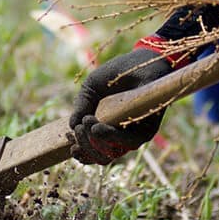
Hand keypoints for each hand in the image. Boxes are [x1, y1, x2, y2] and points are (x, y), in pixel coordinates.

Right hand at [69, 37, 176, 164]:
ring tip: (87, 123)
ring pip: (112, 154)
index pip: (93, 153)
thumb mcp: (91, 88)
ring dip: (94, 142)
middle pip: (100, 158)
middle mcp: (120, 136)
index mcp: (106, 129)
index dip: (81, 153)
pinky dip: (110, 137)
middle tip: (79, 127)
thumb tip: (71, 127)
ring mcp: (133, 135)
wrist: (141, 61)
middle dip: (84, 146)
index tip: (71, 144)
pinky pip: (129, 142)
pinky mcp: (147, 131)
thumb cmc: (116, 74)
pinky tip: (97, 128)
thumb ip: (81, 107)